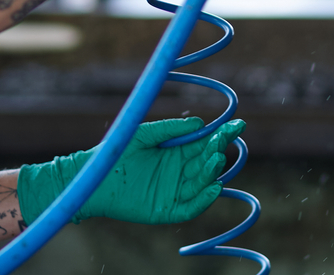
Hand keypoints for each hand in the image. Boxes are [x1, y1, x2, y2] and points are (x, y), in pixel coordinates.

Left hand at [18, 117, 245, 224]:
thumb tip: (200, 124)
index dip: (222, 136)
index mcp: (177, 153)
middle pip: (207, 163)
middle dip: (217, 151)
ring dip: (212, 173)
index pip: (206, 144)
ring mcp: (175, 192)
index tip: (238, 125)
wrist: (95, 177)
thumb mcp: (145, 135)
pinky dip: (203, 200)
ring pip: (202, 184)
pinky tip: (212, 187)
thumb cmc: (117, 153)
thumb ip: (170, 129)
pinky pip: (190, 207)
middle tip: (223, 141)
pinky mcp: (167, 210)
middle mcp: (180, 173)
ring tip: (216, 159)